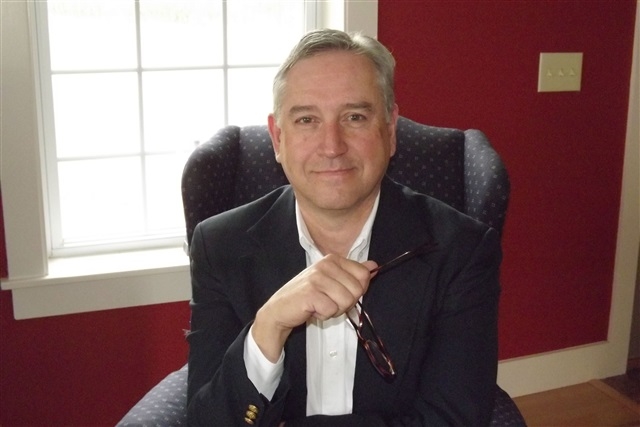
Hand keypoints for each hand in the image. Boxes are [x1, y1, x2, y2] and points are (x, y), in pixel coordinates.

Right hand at [252, 255, 377, 361]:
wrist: (280, 310)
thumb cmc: (307, 296)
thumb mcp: (332, 281)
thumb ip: (353, 273)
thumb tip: (373, 266)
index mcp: (333, 259)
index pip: (363, 275)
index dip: (356, 290)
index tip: (339, 292)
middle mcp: (325, 264)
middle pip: (357, 290)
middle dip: (345, 303)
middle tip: (327, 301)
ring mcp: (317, 277)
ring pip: (347, 301)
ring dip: (335, 310)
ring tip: (320, 305)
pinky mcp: (311, 292)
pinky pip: (332, 309)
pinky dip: (324, 315)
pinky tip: (312, 309)